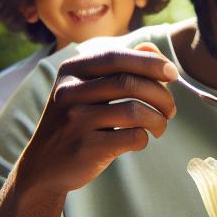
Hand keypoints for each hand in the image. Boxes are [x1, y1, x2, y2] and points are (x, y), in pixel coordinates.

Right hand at [17, 46, 177, 196]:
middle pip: (128, 83)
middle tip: (171, 109)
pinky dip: (144, 138)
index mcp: (70, 70)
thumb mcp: (86, 88)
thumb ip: (118, 66)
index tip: (173, 74)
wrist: (43, 167)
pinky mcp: (86, 147)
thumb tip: (154, 49)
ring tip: (160, 126)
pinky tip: (140, 140)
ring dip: (158, 119)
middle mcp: (69, 91)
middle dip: (161, 94)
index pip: (117, 57)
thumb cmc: (75, 122)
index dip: (151, 63)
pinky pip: (131, 137)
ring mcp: (75, 120)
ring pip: (134, 111)